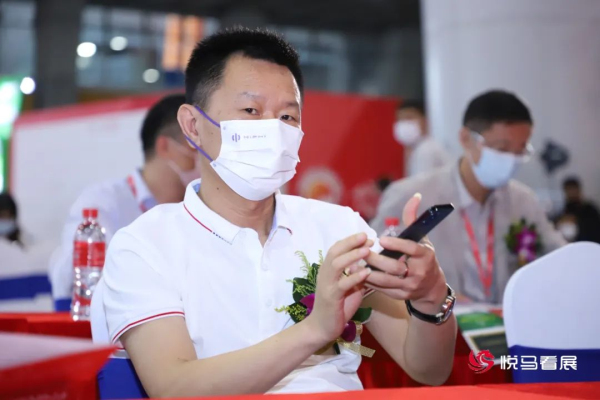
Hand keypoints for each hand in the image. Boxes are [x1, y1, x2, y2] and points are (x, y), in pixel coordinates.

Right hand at [305, 233, 372, 342]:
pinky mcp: (331, 297)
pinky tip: (366, 272)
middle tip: (367, 237)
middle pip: (335, 252)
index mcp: (328, 270)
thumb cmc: (337, 307)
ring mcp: (327, 285)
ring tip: (367, 250)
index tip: (365, 236)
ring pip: (337, 265)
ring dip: (352, 256)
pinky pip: (342, 284)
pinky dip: (354, 277)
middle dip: (351, 243)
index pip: (337, 249)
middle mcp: (325, 273)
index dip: (350, 241)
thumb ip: (356, 277)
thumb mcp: (350, 289)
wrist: (322, 328)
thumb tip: (368, 264)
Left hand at [365, 194, 447, 313]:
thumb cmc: (423, 258)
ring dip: (369, 273)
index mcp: (425, 256)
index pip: (412, 249)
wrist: (432, 287)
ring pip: (387, 281)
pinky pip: (383, 289)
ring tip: (354, 265)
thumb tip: (414, 196)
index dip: (397, 245)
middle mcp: (419, 272)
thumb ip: (413, 219)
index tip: (381, 239)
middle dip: (376, 260)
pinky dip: (369, 282)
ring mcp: (410, 286)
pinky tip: (358, 275)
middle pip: (395, 267)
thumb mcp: (422, 239)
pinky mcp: (401, 296)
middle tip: (361, 252)